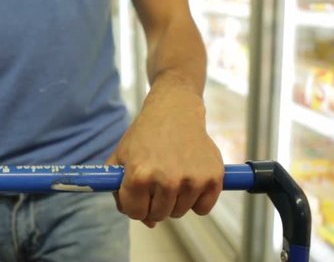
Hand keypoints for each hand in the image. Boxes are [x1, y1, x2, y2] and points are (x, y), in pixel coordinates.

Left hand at [106, 89, 222, 227]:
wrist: (174, 111)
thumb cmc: (145, 136)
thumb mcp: (120, 158)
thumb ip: (121, 193)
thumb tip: (148, 223)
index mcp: (139, 175)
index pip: (135, 212)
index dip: (135, 205)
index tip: (139, 194)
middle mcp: (166, 179)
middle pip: (158, 215)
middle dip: (154, 203)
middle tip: (156, 181)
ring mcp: (192, 179)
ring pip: (179, 213)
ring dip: (175, 201)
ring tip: (172, 175)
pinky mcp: (213, 178)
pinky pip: (202, 209)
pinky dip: (197, 200)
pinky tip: (189, 179)